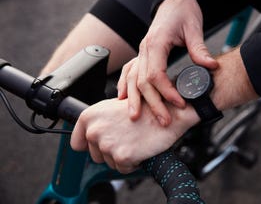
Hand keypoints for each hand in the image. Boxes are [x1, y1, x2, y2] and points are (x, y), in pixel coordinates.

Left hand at [70, 98, 198, 173]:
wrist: (167, 111)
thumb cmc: (145, 107)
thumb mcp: (114, 107)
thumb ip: (99, 121)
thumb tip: (92, 134)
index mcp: (89, 116)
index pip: (77, 142)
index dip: (90, 145)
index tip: (100, 145)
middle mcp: (94, 130)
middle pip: (95, 155)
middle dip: (110, 151)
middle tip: (127, 138)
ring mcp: (107, 145)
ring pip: (109, 162)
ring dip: (122, 156)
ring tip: (135, 140)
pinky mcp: (122, 157)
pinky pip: (123, 169)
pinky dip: (132, 163)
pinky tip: (140, 148)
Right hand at [117, 0, 217, 125]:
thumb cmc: (183, 11)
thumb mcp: (194, 27)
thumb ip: (199, 48)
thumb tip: (210, 67)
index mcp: (156, 43)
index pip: (155, 74)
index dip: (166, 92)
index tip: (180, 103)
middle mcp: (144, 49)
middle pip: (142, 82)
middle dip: (152, 103)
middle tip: (164, 121)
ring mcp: (141, 51)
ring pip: (132, 79)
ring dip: (134, 99)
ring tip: (136, 117)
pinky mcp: (142, 54)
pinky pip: (129, 71)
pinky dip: (125, 86)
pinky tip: (124, 98)